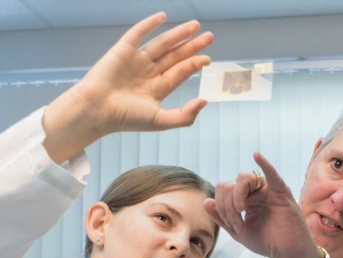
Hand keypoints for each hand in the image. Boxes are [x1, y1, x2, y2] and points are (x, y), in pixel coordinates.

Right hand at [42, 12, 212, 162]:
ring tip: (195, 26)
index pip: (180, 72)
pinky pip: (138, 34)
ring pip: (162, 43)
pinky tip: (163, 17)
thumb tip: (204, 101)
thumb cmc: (127, 118)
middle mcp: (149, 73)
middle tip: (209, 37)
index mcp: (157, 88)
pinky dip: (150, 24)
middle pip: (175, 56)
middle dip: (192, 46)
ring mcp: (136, 61)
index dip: (194, 64)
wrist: (97, 110)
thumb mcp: (161, 121)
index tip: (207, 58)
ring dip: (178, 34)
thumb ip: (185, 115)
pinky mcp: (122, 50)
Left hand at [203, 153, 322, 257]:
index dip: (222, 207)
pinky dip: (264, 164)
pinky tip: (257, 155)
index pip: (224, 189)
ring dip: (236, 198)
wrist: (287, 253)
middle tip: (237, 225)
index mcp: (245, 198)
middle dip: (227, 207)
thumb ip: (222, 218)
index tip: (232, 227)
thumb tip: (206, 201)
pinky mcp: (281, 193)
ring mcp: (268, 190)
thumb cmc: (267, 242)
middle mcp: (255, 191)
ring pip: (243, 179)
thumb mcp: (238, 232)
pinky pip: (272, 175)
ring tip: (242, 215)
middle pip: (229, 185)